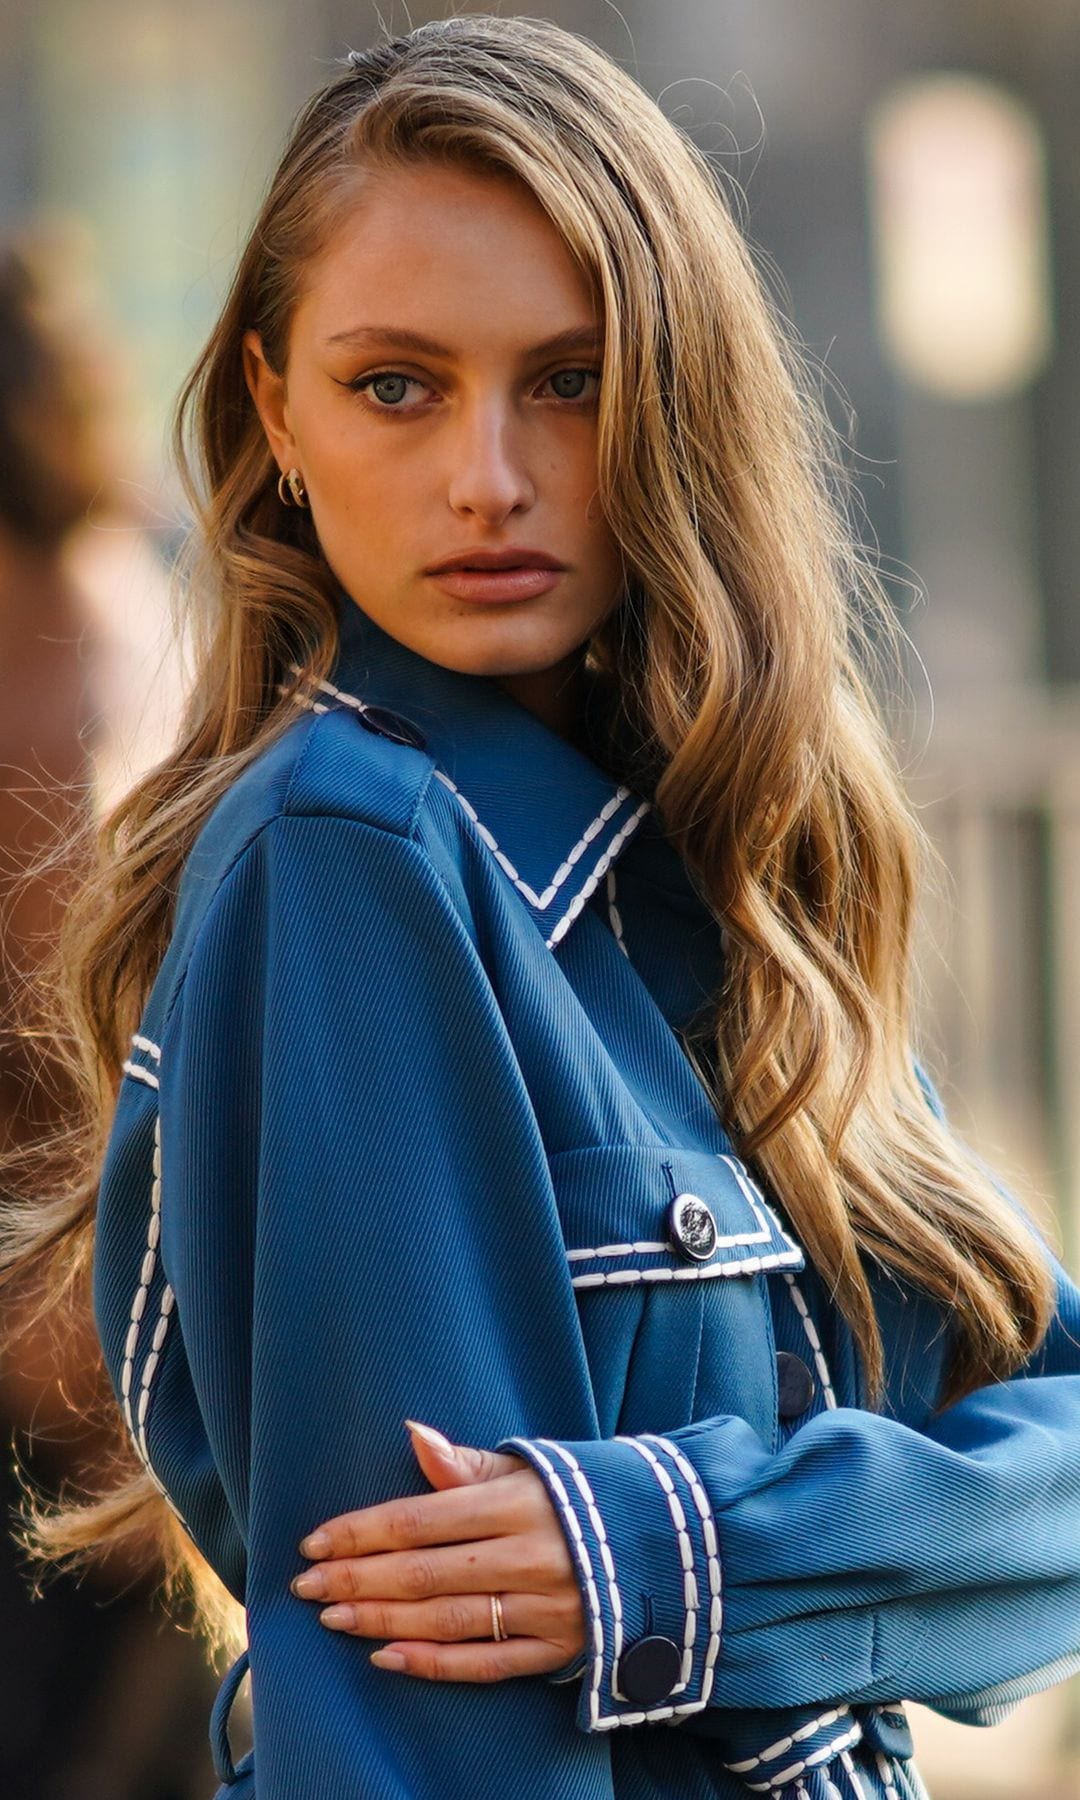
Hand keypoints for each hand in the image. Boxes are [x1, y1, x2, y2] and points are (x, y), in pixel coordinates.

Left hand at [291, 1421, 587, 1682]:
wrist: (668, 1540)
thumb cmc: (580, 1494)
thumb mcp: (531, 1466)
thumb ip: (467, 1462)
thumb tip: (411, 1435)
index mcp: (520, 1502)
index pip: (422, 1519)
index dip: (362, 1530)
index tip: (314, 1541)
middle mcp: (530, 1555)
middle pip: (425, 1573)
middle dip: (356, 1578)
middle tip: (306, 1585)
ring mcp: (545, 1607)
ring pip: (446, 1620)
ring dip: (380, 1619)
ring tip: (331, 1616)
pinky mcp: (556, 1649)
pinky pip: (485, 1664)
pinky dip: (432, 1664)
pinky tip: (385, 1655)